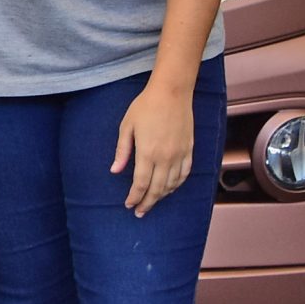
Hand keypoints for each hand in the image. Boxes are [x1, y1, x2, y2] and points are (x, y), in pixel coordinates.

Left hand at [111, 80, 196, 216]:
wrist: (172, 92)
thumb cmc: (146, 106)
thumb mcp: (127, 126)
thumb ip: (122, 151)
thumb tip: (115, 170)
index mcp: (147, 153)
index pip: (141, 184)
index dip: (134, 197)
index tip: (129, 205)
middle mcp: (166, 157)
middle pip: (157, 189)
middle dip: (147, 203)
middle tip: (140, 212)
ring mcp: (180, 154)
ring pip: (172, 184)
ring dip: (162, 195)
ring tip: (152, 201)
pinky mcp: (189, 149)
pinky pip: (185, 173)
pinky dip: (177, 184)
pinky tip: (170, 188)